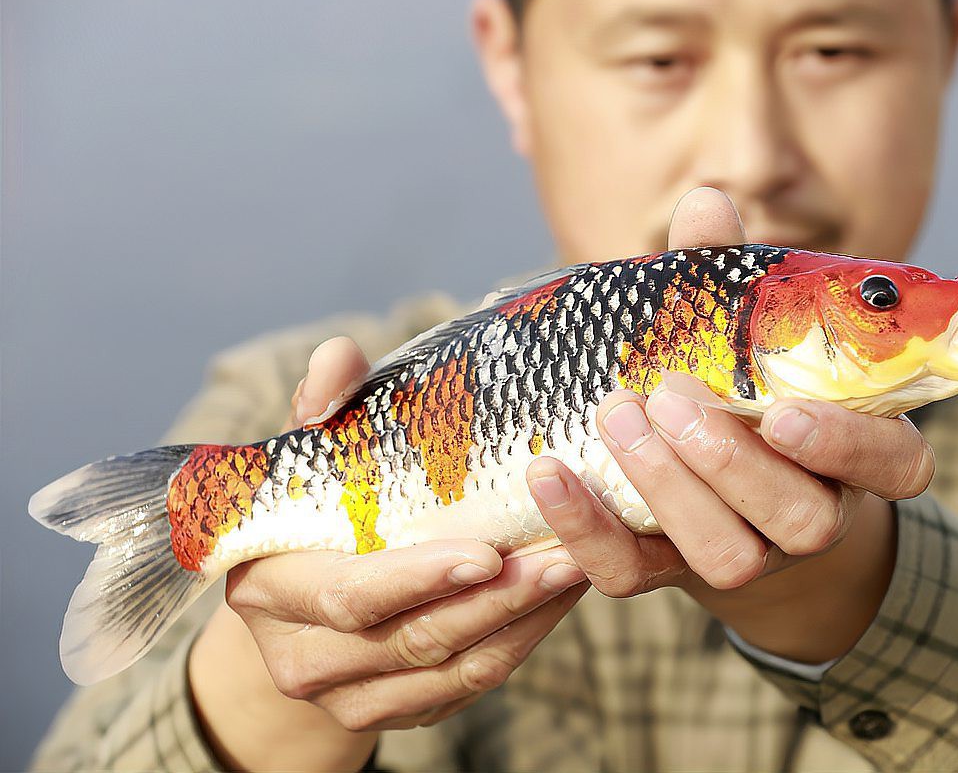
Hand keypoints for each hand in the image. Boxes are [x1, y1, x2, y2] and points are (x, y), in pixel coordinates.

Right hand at [189, 337, 589, 771]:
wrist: (300, 597)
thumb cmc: (317, 506)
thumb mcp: (314, 452)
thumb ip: (325, 402)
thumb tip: (339, 357)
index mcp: (269, 591)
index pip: (349, 597)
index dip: (418, 579)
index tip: (487, 552)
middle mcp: (302, 658)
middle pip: (413, 639)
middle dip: (496, 599)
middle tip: (563, 555)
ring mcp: (352, 697)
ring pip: (454, 668)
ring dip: (523, 618)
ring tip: (578, 566)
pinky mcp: (402, 711)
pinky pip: (473, 683)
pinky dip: (522, 639)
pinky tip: (559, 594)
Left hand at [525, 188, 931, 662]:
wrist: (709, 481)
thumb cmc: (737, 385)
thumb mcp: (741, 333)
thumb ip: (728, 278)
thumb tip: (705, 202)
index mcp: (855, 453)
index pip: (893, 465)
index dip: (848, 447)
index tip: (784, 413)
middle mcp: (812, 514)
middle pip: (802, 519)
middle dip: (730, 460)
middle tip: (669, 395)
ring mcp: (747, 556)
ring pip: (727, 558)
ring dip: (669, 490)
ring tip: (619, 417)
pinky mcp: (669, 575)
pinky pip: (633, 576)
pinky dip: (586, 530)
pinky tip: (549, 472)